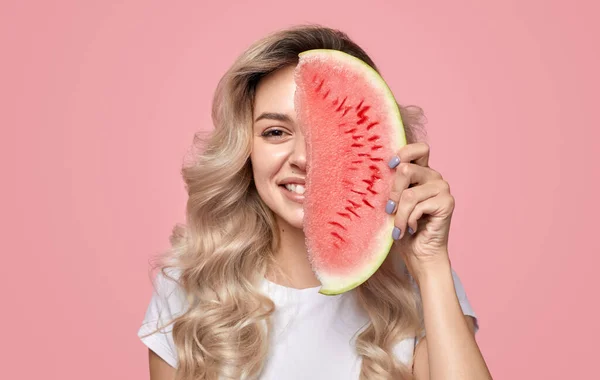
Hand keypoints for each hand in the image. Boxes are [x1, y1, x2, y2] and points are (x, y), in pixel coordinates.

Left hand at [385, 142, 453, 279]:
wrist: (418, 255)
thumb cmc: (402, 229)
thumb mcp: (393, 203)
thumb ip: (392, 186)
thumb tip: (378, 171)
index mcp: (421, 172)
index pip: (419, 148)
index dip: (404, 152)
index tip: (390, 166)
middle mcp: (434, 177)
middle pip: (407, 169)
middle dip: (393, 193)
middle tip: (389, 211)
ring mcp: (443, 189)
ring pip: (409, 193)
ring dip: (399, 215)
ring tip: (398, 228)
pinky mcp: (447, 203)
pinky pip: (418, 206)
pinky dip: (408, 220)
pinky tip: (411, 229)